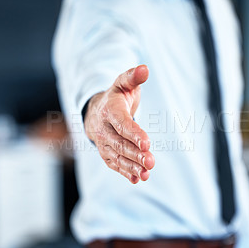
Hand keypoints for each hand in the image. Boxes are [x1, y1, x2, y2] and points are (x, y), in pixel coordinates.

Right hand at [84, 65, 154, 183]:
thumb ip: (133, 77)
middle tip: (151, 161)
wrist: (96, 111)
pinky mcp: (106, 153)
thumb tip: (145, 68)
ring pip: (117, 156)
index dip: (134, 133)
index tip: (147, 143)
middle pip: (120, 143)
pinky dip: (125, 172)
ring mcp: (103, 143)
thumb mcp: (124, 83)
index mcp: (109, 109)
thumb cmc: (116, 96)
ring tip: (146, 174)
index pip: (122, 123)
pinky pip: (114, 164)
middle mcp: (103, 128)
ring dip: (132, 166)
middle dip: (136, 154)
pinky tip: (137, 179)